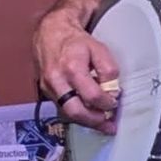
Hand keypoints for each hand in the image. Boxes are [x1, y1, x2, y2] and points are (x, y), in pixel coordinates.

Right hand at [34, 11, 119, 133]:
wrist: (51, 34)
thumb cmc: (76, 42)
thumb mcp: (99, 49)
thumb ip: (108, 70)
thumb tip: (112, 90)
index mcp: (72, 68)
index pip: (91, 94)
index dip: (106, 103)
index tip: (115, 103)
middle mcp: (57, 80)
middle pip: (74, 110)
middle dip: (94, 121)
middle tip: (109, 125)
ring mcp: (49, 88)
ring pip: (66, 113)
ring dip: (86, 122)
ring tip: (103, 125)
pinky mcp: (46, 92)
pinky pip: (62, 109)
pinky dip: (77, 114)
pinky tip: (90, 116)